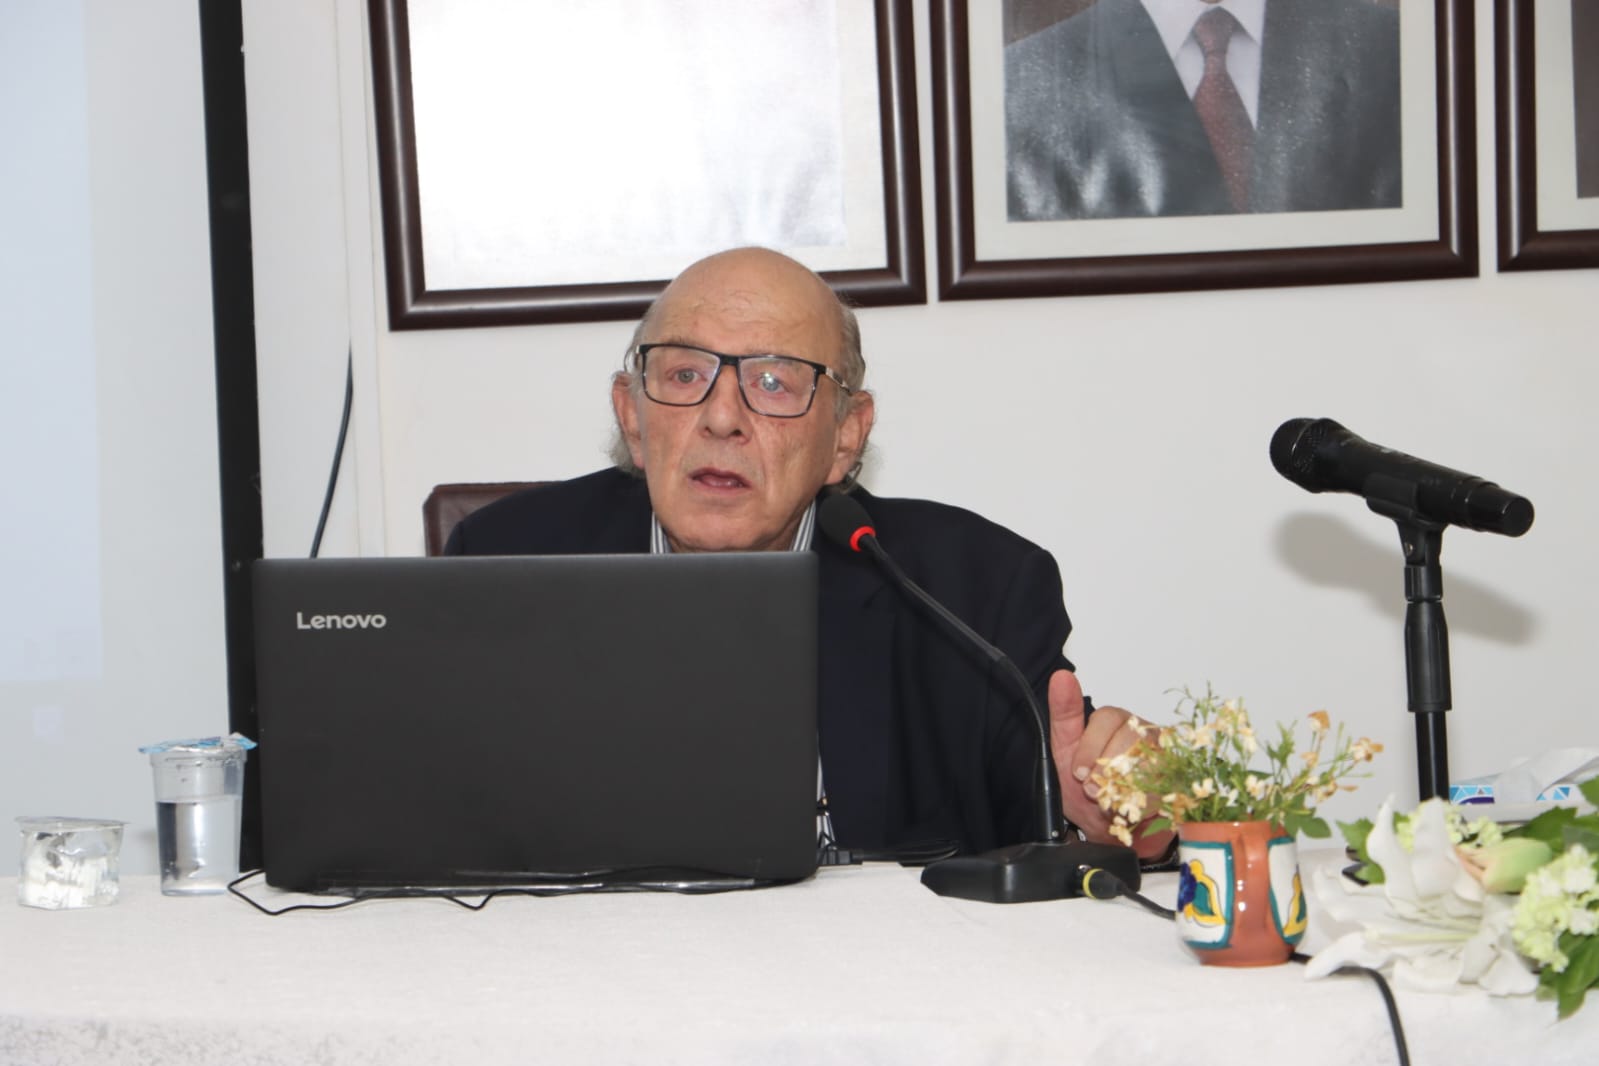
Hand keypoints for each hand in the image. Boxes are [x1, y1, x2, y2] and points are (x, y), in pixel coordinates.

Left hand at [1047, 669, 1172, 859]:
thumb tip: (1062, 677)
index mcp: (1116, 720)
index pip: (1109, 718)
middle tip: (1092, 789)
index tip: (1078, 772)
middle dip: (1106, 769)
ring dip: (1123, 788)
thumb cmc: (1085, 786)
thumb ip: (1064, 713)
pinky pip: (1165, 787)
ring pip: (1150, 763)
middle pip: (1131, 738)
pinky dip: (1141, 803)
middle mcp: (1143, 732)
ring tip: (1109, 801)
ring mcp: (1164, 756)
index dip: (1091, 747)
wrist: (1106, 828)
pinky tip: (1128, 807)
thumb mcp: (1064, 749)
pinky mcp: (1178, 781)